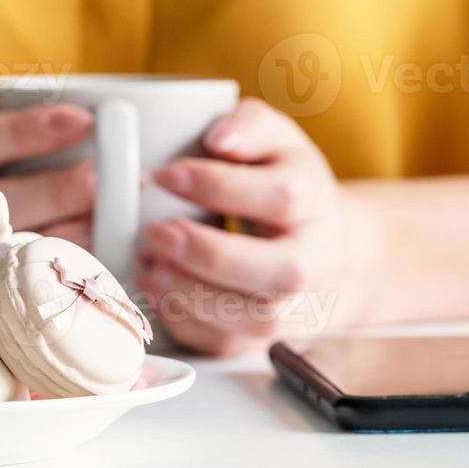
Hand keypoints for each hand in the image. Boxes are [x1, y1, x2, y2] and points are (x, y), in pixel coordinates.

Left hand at [135, 99, 368, 356]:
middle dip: (206, 254)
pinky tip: (154, 290)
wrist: (322, 251)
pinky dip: (184, 321)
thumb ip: (249, 124)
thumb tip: (218, 136)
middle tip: (154, 233)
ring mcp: (290, 308)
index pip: (280, 197)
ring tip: (146, 265)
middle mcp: (312, 261)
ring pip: (250, 317)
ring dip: (190, 294)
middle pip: (273, 270)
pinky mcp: (260, 341)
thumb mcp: (277, 141)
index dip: (219, 186)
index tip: (165, 174)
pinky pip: (225, 343)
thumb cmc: (284, 184)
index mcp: (315, 202)